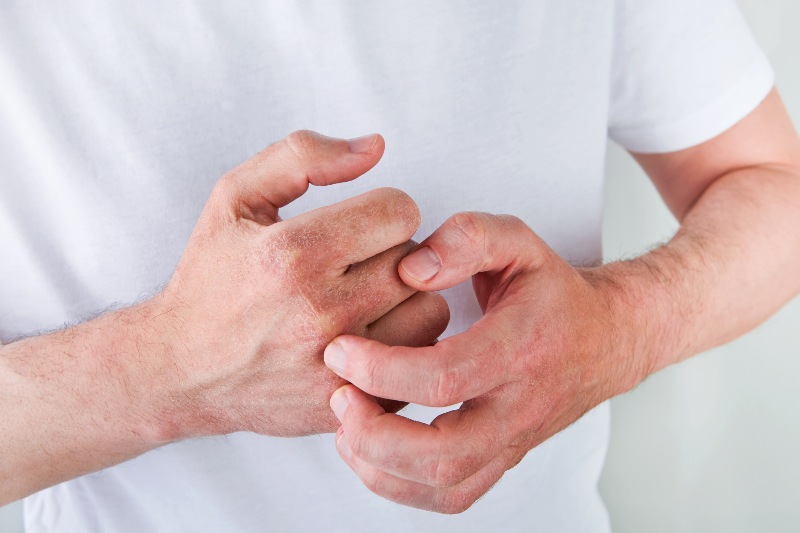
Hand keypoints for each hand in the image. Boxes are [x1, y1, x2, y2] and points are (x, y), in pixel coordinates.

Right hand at [147, 130, 448, 440]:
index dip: (385, 210)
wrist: (181, 370)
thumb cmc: (212, 279)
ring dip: (408, 301)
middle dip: (394, 253)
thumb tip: (376, 146)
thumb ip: (303, 157)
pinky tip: (369, 338)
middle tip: (358, 264)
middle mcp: (318, 310)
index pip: (400, 211)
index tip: (362, 225)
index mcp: (293, 252)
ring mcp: (336, 363)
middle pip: (418, 261)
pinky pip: (419, 363)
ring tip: (367, 301)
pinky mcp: (348, 402)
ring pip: (431, 312)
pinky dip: (403, 347)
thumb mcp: (236, 197)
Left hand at [324, 212, 638, 512]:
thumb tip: (411, 271)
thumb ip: (468, 238)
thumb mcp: (518, 242)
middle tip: (338, 395)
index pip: (445, 378)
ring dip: (381, 467)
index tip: (340, 350)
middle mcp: (521, 406)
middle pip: (444, 454)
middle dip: (375, 434)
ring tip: (346, 425)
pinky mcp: (503, 458)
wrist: (603, 339)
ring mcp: (513, 440)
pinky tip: (370, 451)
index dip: (381, 369)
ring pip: (446, 486)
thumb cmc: (550, 290)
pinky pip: (452, 497)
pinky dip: (401, 487)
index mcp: (522, 348)